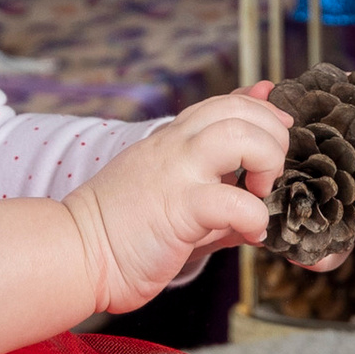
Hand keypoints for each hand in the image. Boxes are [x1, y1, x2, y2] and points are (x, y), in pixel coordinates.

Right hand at [59, 90, 294, 320]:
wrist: (75, 252)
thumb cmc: (129, 231)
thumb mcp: (182, 195)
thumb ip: (225, 182)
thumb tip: (266, 183)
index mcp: (174, 137)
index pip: (229, 101)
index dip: (263, 113)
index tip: (279, 135)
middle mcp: (175, 145)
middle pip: (240, 108)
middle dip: (273, 135)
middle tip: (272, 174)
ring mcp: (175, 172)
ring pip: (240, 135)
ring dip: (267, 160)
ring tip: (262, 193)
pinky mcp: (177, 208)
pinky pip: (232, 201)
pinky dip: (254, 216)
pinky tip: (252, 232)